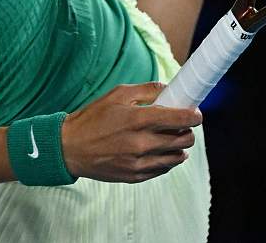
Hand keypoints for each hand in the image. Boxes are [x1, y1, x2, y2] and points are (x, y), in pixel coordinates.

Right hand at [60, 82, 201, 183]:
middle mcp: (141, 143)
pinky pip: (163, 169)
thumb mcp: (117, 94)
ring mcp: (139, 162)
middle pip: (184, 139)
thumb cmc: (93, 118)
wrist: (70, 147)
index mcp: (138, 119)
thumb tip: (169, 89)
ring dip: (179, 146)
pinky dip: (166, 159)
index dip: (194, 115)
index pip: (180, 119)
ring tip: (170, 138)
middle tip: (180, 125)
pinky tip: (159, 150)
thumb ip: (147, 90)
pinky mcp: (136, 176)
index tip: (196, 113)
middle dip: (188, 130)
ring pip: (177, 157)